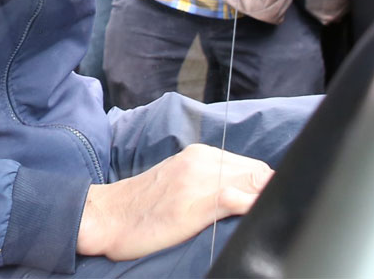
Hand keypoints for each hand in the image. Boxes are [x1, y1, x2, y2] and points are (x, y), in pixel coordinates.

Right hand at [76, 144, 270, 260]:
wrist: (106, 216)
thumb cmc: (141, 207)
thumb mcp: (177, 184)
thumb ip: (207, 181)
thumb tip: (241, 194)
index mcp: (198, 155)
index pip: (251, 166)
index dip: (262, 187)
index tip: (262, 202)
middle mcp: (202, 160)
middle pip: (257, 173)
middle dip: (267, 192)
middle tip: (261, 214)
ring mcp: (200, 180)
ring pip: (253, 181)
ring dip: (263, 199)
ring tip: (258, 218)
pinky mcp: (197, 203)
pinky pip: (236, 199)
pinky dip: (252, 205)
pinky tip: (253, 215)